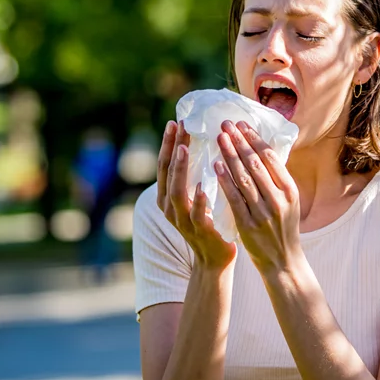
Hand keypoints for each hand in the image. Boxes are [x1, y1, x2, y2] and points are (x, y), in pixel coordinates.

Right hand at [156, 120, 236, 271]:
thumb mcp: (197, 196)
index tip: (175, 121)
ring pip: (177, 192)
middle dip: (173, 148)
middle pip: (167, 173)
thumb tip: (202, 143)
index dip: (168, 143)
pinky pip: (196, 214)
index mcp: (167, 196)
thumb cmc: (209, 221)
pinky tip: (202, 186)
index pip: (164, 165)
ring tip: (185, 148)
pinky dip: (198, 200)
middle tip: (179, 126)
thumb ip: (195, 175)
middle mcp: (170, 207)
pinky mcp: (199, 231)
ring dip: (180, 169)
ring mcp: (182, 220)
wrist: (215, 258)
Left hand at [215, 120, 302, 274]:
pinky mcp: (248, 225)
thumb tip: (261, 150)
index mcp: (290, 190)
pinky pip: (234, 198)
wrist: (283, 262)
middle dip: (240, 141)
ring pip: (244, 178)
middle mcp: (279, 199)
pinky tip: (216, 166)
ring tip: (220, 138)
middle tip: (226, 124)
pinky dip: (225, 180)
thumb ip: (276, 180)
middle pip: (256, 164)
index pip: (271, 158)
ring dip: (230, 155)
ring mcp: (263, 213)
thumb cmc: (283, 228)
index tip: (242, 124)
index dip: (255, 139)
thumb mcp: (288, 201)